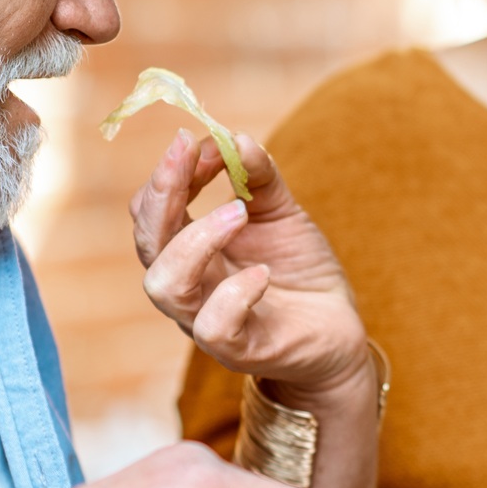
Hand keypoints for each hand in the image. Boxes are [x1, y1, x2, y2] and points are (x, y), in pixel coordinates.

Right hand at [133, 129, 370, 396]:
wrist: (338, 328)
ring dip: (195, 240)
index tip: (189, 141)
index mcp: (187, 252)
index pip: (150, 213)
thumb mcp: (282, 211)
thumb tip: (235, 137)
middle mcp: (188, 286)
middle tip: (197, 157)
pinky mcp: (240, 350)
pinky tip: (263, 274)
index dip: (165, 175)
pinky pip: (213, 328)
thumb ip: (258, 175)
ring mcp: (207, 321)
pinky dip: (234, 295)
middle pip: (148, 244)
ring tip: (238, 213)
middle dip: (164, 196)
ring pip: (165, 286)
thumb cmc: (299, 271)